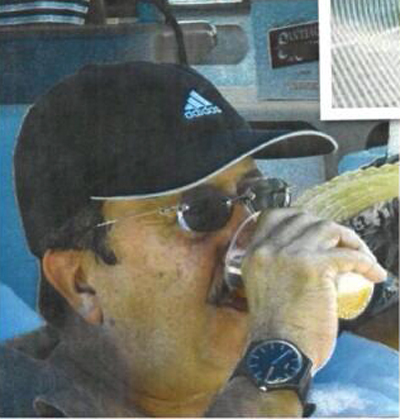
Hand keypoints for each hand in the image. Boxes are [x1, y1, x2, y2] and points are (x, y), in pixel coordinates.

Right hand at [241, 208, 385, 370]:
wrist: (278, 352)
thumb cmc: (275, 328)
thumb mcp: (264, 287)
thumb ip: (277, 267)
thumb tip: (308, 255)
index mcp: (253, 254)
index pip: (274, 216)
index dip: (299, 217)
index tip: (316, 229)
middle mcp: (268, 249)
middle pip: (304, 218)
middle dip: (329, 228)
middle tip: (344, 245)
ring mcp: (290, 256)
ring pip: (327, 228)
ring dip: (350, 240)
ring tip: (362, 257)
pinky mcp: (313, 268)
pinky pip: (349, 255)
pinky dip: (367, 263)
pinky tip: (374, 273)